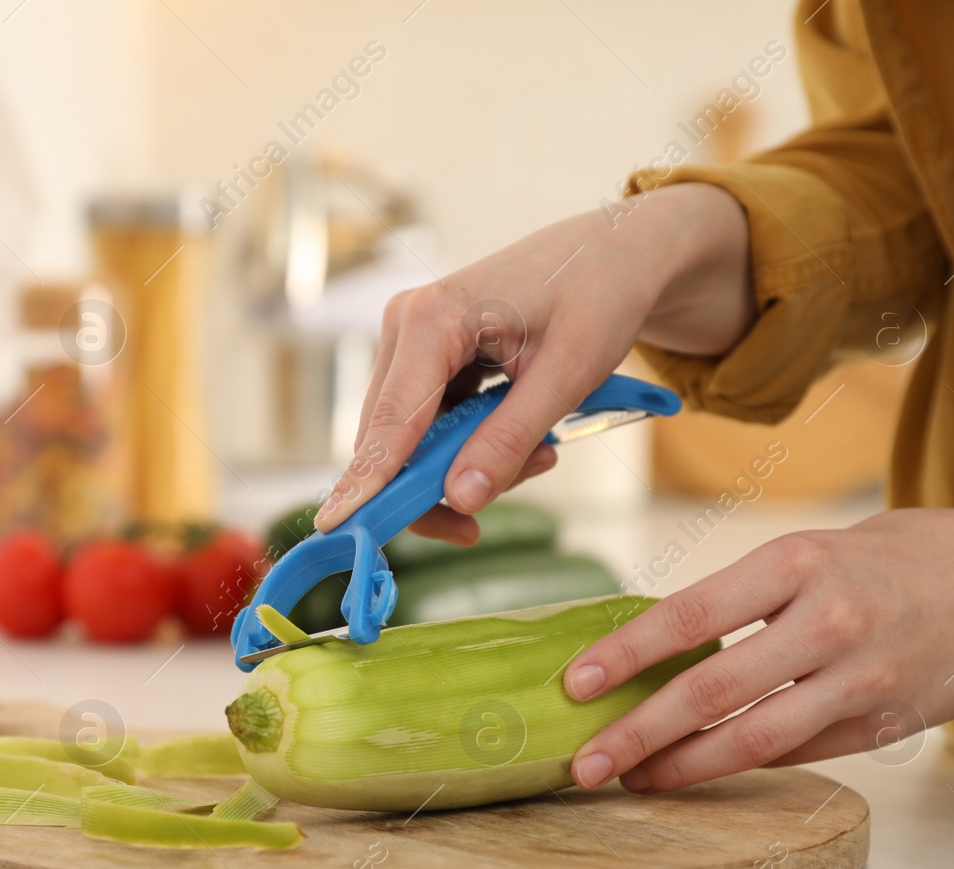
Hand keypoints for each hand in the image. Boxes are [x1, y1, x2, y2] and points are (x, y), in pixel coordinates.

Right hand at [315, 182, 754, 543]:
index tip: (340, 529)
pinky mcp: (426, 357)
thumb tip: (460, 498)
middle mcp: (406, 325)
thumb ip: (509, 439)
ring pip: (410, 440)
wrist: (614, 253)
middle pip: (390, 440)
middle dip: (444, 483)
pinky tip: (526, 437)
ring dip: (465, 466)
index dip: (368, 482)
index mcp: (433, 319)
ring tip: (542, 454)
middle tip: (514, 493)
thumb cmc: (597, 296)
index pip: (390, 422)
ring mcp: (411, 341)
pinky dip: (469, 447)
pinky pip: (427, 426)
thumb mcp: (566, 375)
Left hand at [562, 501, 953, 792]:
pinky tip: (700, 770)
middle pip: (712, 690)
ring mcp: (862, 681)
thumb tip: (657, 647)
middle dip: (638, 733)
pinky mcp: (885, 726)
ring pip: (754, 739)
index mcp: (799, 563)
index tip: (576, 684)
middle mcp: (829, 622)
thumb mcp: (812, 551)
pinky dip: (743, 764)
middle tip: (584, 762)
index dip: (626, 654)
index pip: (690, 615)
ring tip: (632, 779)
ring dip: (683, 767)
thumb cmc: (897, 556)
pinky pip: (798, 753)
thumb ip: (745, 598)